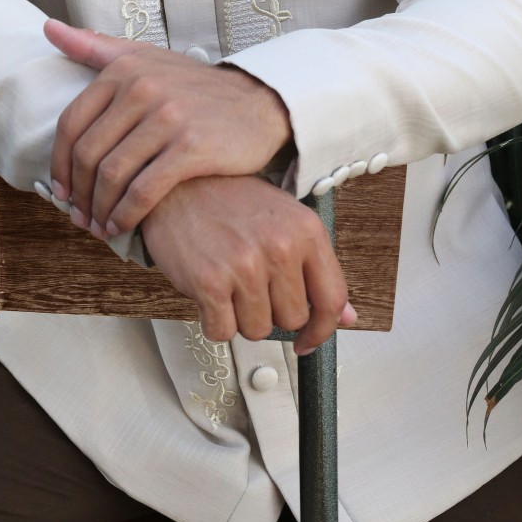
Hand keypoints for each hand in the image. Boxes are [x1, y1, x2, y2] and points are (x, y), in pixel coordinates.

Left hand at [45, 18, 291, 236]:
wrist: (259, 103)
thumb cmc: (195, 87)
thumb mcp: (146, 57)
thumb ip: (96, 47)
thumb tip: (48, 28)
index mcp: (124, 69)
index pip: (72, 124)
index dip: (59, 164)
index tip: (61, 191)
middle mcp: (142, 88)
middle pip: (89, 154)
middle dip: (78, 194)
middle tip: (80, 217)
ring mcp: (167, 117)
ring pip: (112, 176)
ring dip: (99, 210)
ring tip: (100, 226)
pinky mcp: (191, 147)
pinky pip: (143, 191)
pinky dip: (126, 215)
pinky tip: (123, 226)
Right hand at [141, 176, 355, 355]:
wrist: (176, 182)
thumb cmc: (229, 199)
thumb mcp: (283, 219)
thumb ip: (316, 267)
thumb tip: (346, 316)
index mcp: (305, 229)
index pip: (332, 299)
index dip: (323, 329)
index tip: (308, 339)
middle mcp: (280, 247)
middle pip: (292, 319)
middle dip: (271, 311)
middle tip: (251, 284)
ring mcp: (245, 266)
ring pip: (258, 330)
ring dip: (241, 316)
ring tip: (228, 281)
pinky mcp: (210, 283)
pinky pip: (222, 331)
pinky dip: (213, 320)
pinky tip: (208, 290)